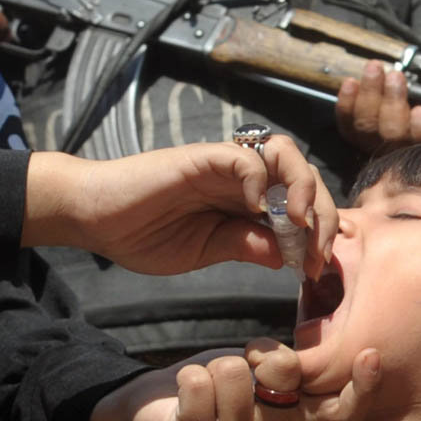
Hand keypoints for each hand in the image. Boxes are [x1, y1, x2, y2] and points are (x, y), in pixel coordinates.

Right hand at [22, 136, 337, 279]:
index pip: (300, 202)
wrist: (95, 217)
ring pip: (283, 152)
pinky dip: (259, 180)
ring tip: (298, 222)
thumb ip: (246, 246)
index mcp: (245, 201)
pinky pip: (243, 156)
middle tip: (317, 251)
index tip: (315, 268)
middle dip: (324, 211)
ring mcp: (222, 165)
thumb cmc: (142, 234)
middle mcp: (241, 178)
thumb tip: (291, 254)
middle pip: (304, 173)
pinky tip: (254, 209)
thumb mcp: (206, 251)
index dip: (319, 232)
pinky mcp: (201, 157)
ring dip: (302, 186)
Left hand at [88, 340, 380, 420]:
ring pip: (235, 371)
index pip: (338, 410)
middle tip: (241, 366)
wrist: (156, 404)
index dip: (360, 388)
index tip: (370, 354)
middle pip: (284, 373)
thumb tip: (292, 364)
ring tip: (209, 381)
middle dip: (259, 352)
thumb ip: (283, 366)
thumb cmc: (215, 381)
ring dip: (216, 363)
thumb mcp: (256, 368)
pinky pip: (198, 382)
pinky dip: (189, 374)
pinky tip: (186, 390)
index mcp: (291, 415)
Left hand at [335, 35, 420, 151]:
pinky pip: (346, 124)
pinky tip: (351, 83)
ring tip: (374, 69)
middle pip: (393, 136)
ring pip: (367, 128)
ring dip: (369, 97)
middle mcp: (406, 143)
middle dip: (392, 105)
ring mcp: (378, 141)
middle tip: (395, 76)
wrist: (409, 82)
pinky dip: (346, 103)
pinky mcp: (356, 133)